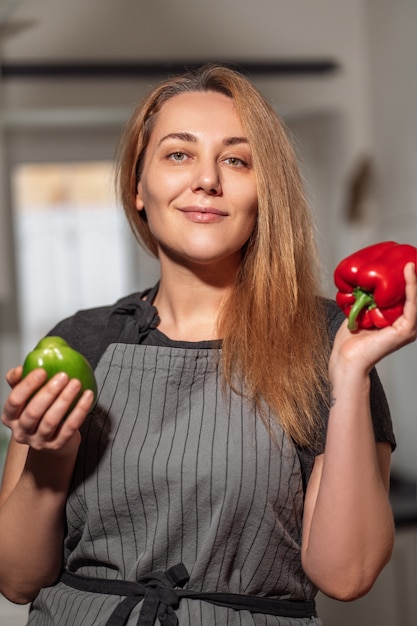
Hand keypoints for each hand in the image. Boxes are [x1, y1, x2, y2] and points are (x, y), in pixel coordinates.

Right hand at [1, 366, 94, 454]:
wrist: (51, 436)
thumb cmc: (38, 409)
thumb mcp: (26, 395)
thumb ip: (20, 380)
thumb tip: (19, 369)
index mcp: (10, 417)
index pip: (14, 401)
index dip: (27, 385)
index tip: (42, 371)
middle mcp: (21, 431)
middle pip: (33, 412)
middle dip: (49, 392)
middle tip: (63, 376)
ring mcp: (39, 441)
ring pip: (51, 421)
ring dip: (65, 400)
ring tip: (76, 383)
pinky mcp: (56, 445)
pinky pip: (70, 428)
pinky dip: (80, 411)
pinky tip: (87, 396)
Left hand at [330, 262, 416, 376]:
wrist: (346, 359)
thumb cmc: (350, 340)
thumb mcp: (360, 312)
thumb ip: (366, 299)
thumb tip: (362, 281)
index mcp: (398, 320)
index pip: (407, 296)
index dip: (408, 279)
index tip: (403, 260)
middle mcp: (407, 324)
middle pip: (414, 296)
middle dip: (413, 276)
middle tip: (409, 254)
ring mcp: (409, 328)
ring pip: (416, 298)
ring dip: (414, 277)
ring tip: (411, 260)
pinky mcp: (406, 330)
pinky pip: (412, 305)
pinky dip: (411, 287)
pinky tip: (409, 271)